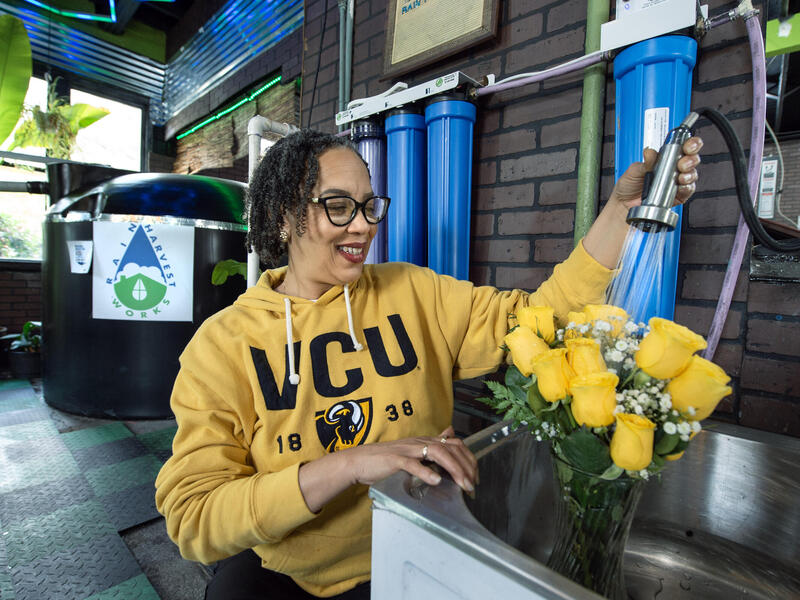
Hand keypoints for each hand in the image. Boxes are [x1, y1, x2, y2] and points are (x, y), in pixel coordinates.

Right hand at [347, 426, 478, 493]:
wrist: (360, 461)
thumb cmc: (386, 460)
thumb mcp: (412, 450)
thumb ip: (431, 444)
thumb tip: (450, 433)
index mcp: (425, 441)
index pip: (455, 444)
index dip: (469, 459)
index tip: (475, 476)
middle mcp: (419, 442)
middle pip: (451, 449)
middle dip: (466, 466)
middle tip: (472, 484)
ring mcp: (408, 450)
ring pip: (437, 453)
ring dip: (454, 469)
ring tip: (463, 484)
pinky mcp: (395, 459)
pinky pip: (413, 464)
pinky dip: (426, 472)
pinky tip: (436, 480)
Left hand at [609, 135, 702, 210]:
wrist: (624, 205)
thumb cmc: (628, 186)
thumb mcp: (634, 170)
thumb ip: (645, 162)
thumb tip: (650, 152)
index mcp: (664, 158)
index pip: (682, 147)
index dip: (690, 144)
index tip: (687, 146)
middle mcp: (673, 169)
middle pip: (691, 159)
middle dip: (690, 159)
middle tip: (682, 163)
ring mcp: (676, 182)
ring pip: (692, 174)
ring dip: (689, 174)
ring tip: (680, 176)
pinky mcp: (677, 196)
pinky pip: (688, 190)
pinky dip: (687, 187)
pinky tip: (680, 186)